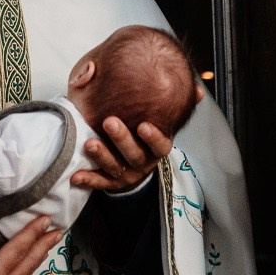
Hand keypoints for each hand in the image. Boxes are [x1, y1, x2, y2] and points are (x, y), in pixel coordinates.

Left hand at [70, 88, 198, 193]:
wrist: (136, 165)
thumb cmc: (145, 135)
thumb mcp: (162, 120)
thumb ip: (177, 105)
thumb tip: (199, 91)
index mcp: (156, 148)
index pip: (160, 146)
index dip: (153, 137)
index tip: (143, 125)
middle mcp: (143, 163)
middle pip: (134, 155)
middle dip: (122, 139)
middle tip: (109, 122)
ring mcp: (127, 174)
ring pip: (115, 168)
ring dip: (102, 156)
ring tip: (89, 144)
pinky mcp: (111, 183)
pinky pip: (99, 183)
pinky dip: (88, 179)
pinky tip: (76, 175)